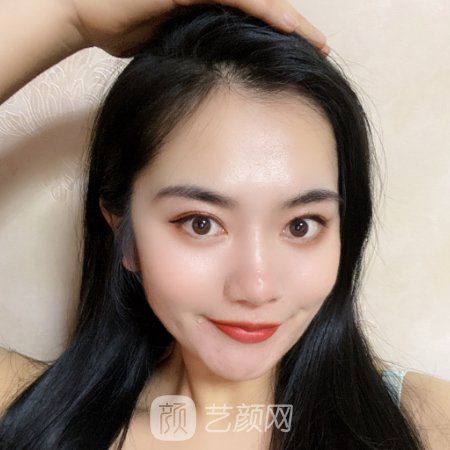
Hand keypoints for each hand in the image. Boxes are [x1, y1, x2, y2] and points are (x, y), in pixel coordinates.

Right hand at [67, 0, 327, 56]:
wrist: (88, 12)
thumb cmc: (123, 29)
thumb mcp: (168, 45)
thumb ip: (194, 51)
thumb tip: (211, 73)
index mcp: (209, 7)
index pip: (253, 18)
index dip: (280, 35)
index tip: (303, 56)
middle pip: (264, 8)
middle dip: (295, 29)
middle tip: (322, 49)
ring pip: (257, 0)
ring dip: (288, 21)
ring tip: (316, 43)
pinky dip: (262, 10)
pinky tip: (287, 26)